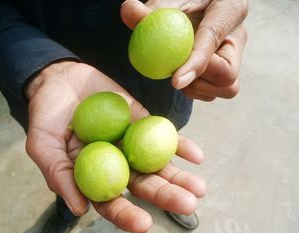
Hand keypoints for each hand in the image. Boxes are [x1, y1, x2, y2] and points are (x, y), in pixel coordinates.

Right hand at [25, 61, 205, 232]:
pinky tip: (195, 155)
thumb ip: (58, 174)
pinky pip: (162, 135)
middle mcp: (116, 164)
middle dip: (164, 197)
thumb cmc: (46, 115)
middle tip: (187, 205)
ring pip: (157, 165)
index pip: (110, 202)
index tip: (143, 223)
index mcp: (92, 175)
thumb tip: (79, 209)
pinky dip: (179, 145)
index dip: (126, 214)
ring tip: (198, 188)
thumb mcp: (42, 144)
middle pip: (142, 186)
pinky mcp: (141, 122)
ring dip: (178, 177)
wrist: (60, 79)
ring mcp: (131, 143)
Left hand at [121, 0, 247, 100]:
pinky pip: (216, 91)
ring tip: (177, 73)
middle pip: (229, 75)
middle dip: (199, 80)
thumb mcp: (169, 0)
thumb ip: (150, 10)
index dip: (195, 63)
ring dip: (197, 88)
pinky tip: (182, 75)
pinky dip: (197, 90)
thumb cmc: (184, 0)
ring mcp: (235, 55)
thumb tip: (128, 11)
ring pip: (226, 88)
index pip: (213, 39)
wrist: (198, 5)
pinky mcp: (227, 69)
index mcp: (229, 9)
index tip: (175, 81)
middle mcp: (237, 36)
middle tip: (175, 75)